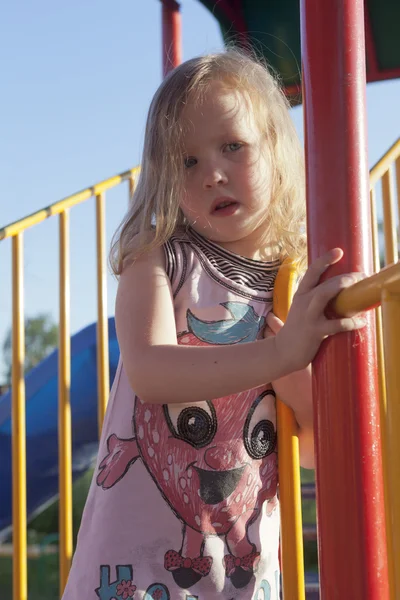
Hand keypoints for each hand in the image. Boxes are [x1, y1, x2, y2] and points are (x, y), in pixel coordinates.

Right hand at [273, 248, 365, 372]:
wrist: (283, 351)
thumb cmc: (296, 329)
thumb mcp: (301, 309)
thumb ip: (315, 298)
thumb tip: (337, 290)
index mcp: (301, 295)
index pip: (312, 272)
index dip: (325, 260)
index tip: (338, 250)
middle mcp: (303, 302)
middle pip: (323, 283)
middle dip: (344, 278)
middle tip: (360, 276)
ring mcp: (308, 317)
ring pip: (325, 296)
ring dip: (343, 290)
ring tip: (359, 290)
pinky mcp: (315, 332)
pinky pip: (336, 325)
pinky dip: (351, 322)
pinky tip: (361, 322)